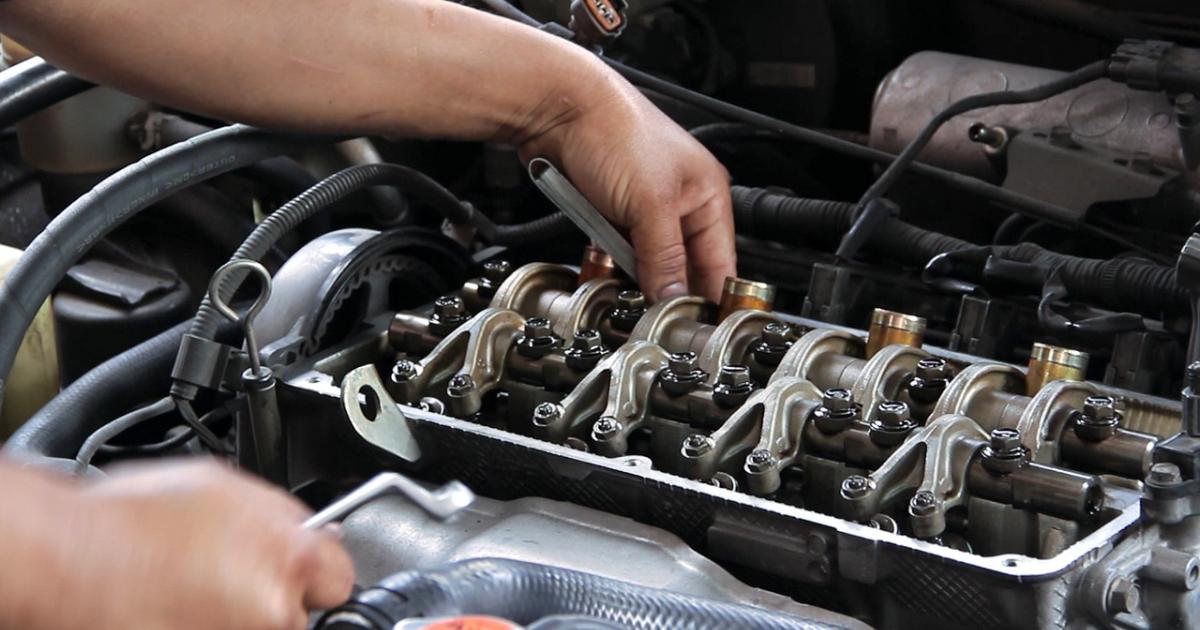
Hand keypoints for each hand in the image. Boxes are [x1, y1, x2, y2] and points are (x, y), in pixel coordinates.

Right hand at [56, 461, 353, 629]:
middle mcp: (271, 608)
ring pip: (262, 625)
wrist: (69, 559)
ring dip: (240, 612)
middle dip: (275, 590)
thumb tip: (311, 528)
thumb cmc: (130, 518)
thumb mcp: (224, 485)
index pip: (340, 576)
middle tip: (232, 570)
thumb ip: (279, 515)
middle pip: (299, 608)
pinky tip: (178, 602)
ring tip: (194, 585)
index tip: (304, 568)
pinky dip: (208, 621)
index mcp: (289, 554)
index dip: (318, 568)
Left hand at [518, 59, 735, 302]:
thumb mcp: (650, 204)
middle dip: (668, 289)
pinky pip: (617, 251)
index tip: (703, 328)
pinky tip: (605, 269)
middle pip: (682, 266)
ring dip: (636, 276)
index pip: (721, 262)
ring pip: (647, 261)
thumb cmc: (614, 130)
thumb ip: (665, 257)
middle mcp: (679, 202)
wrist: (559, 108)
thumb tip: (674, 297)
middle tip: (659, 317)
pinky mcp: (611, 211)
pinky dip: (610, 261)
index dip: (714, 297)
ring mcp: (643, 207)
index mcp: (707, 195)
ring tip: (631, 294)